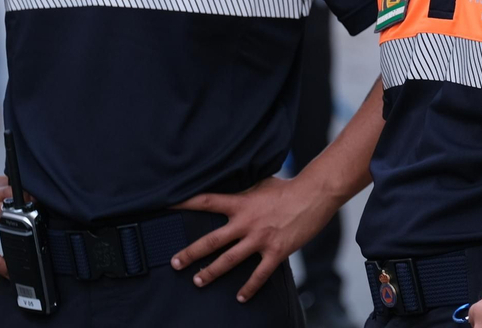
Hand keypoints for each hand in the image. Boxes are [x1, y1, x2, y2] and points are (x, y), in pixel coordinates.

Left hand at [171, 177, 337, 301]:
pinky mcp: (276, 251)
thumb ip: (244, 190)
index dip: (185, 203)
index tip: (165, 206)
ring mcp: (261, 239)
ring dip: (212, 272)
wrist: (315, 194)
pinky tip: (240, 297)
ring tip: (198, 281)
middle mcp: (247, 223)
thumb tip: (233, 184)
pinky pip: (259, 274)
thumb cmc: (289, 187)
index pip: (207, 201)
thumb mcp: (261, 183)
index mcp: (241, 203)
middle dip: (191, 253)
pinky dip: (249, 287)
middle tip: (175, 263)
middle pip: (212, 240)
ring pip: (230, 260)